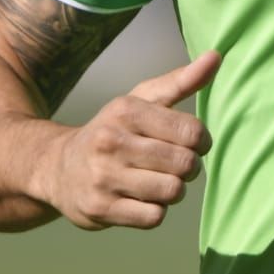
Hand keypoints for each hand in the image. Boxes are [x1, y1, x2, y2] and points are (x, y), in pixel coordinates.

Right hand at [39, 52, 220, 230]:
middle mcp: (112, 141)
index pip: (191, 132)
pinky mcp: (101, 209)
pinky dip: (155, 211)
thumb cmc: (113, 132)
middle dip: (188, 168)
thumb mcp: (140, 101)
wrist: (57, 168)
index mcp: (126, 110)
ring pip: (172, 191)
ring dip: (173, 191)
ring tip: (159, 182)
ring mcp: (104, 177)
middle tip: (174, 166)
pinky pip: (154, 217)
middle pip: (185, 164)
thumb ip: (181, 81)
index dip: (201, 142)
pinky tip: (141, 200)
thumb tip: (216, 56)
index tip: (191, 144)